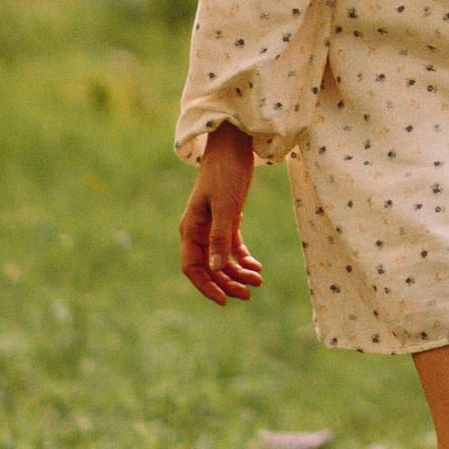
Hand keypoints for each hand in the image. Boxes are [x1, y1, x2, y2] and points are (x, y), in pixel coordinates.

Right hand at [179, 124, 262, 303]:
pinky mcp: (227, 219)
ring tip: (258, 281)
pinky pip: (231, 246)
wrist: (233, 147)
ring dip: (238, 272)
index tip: (223, 300)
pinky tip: (256, 267)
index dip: (206, 286)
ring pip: (222, 259)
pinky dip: (243, 258)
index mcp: (190, 229)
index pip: (192, 267)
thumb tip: (216, 270)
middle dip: (227, 283)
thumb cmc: (225, 173)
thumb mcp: (225, 206)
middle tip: (249, 294)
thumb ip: (220, 237)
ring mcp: (212, 226)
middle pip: (209, 267)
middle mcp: (198, 231)